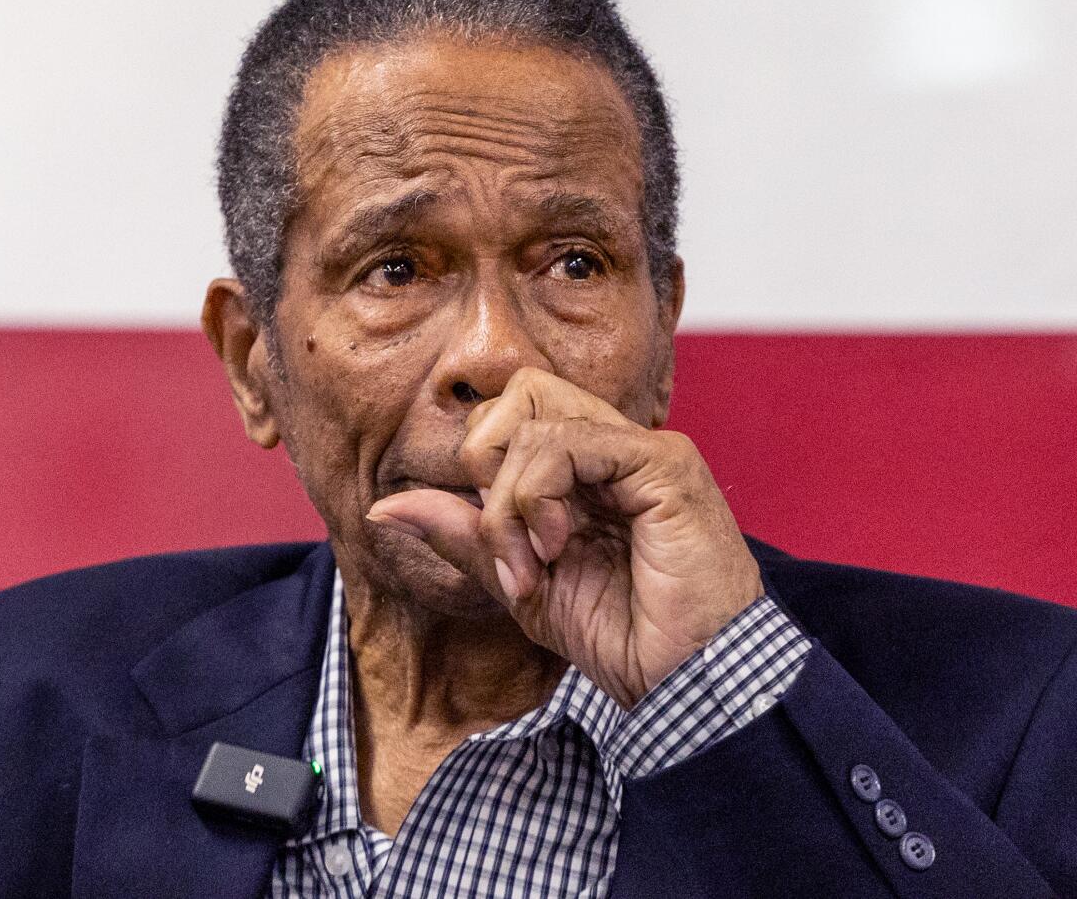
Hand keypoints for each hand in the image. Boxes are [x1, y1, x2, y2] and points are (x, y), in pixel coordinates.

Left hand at [367, 367, 763, 707]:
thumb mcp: (524, 587)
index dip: (483, 474)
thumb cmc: (628, 642)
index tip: (501, 555)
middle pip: (519, 391)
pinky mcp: (663, 464)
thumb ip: (466, 537)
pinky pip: (569, 440)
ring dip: (509, 498)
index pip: (510, 417)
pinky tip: (557, 547)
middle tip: (508, 546)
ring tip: (535, 561)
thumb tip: (385, 508)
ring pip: (535, 411)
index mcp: (589, 470)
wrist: (690, 685)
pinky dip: (538, 494)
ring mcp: (643, 449)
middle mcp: (617, 448)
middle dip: (486, 463)